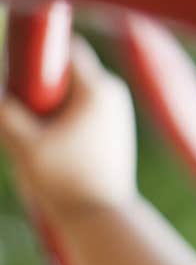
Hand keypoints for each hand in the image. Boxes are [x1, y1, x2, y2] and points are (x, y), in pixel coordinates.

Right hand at [0, 37, 137, 222]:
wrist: (101, 217)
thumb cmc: (65, 183)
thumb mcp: (23, 144)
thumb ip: (3, 111)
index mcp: (98, 89)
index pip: (63, 47)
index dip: (34, 57)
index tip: (19, 80)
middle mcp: (114, 93)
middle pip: (65, 68)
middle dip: (40, 85)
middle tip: (28, 115)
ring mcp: (117, 111)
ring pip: (71, 90)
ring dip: (50, 104)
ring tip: (43, 134)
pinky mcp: (115, 128)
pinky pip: (80, 107)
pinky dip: (61, 117)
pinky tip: (53, 141)